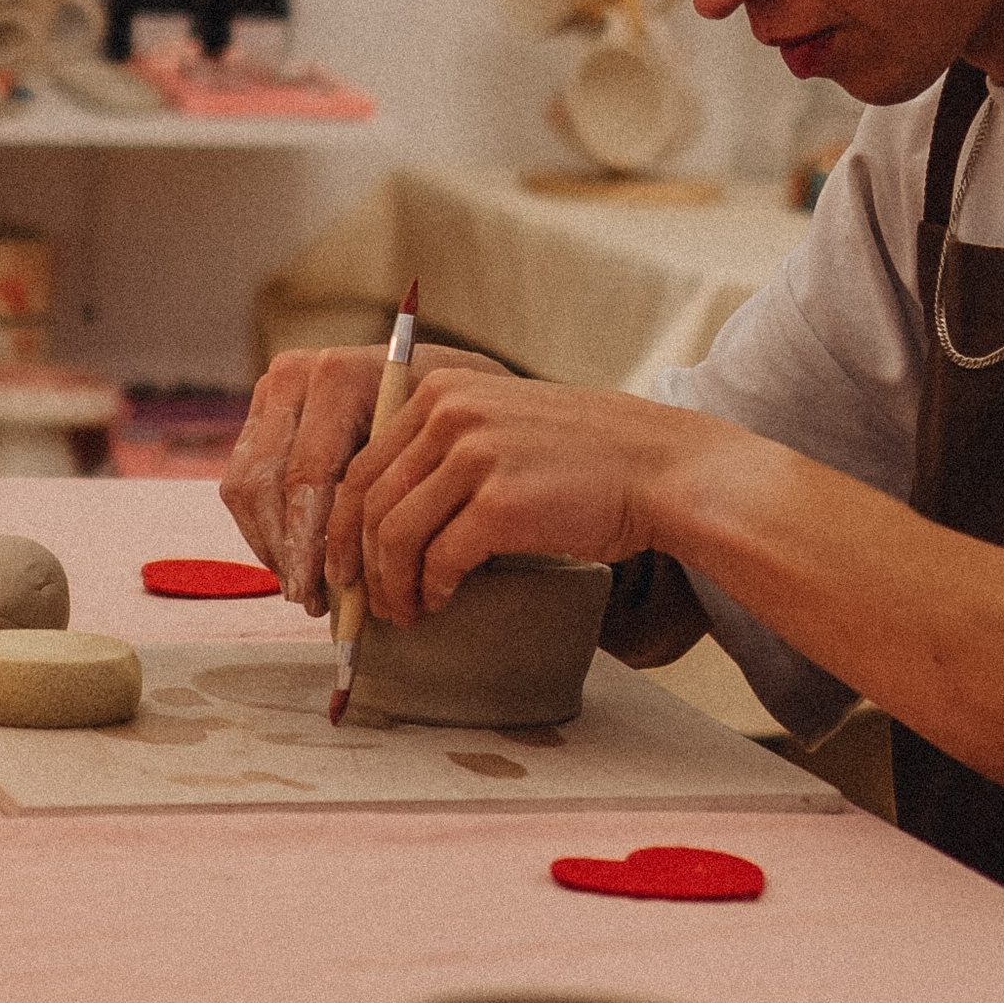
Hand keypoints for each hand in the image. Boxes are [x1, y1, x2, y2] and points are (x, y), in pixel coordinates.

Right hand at [219, 339, 474, 611]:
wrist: (430, 374)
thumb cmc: (445, 416)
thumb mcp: (435, 446)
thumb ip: (391, 494)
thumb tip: (354, 582)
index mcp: (339, 376)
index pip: (307, 475)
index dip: (310, 541)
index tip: (324, 589)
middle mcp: (294, 375)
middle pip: (266, 484)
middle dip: (287, 551)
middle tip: (311, 600)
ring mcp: (269, 394)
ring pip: (244, 488)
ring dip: (272, 546)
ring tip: (306, 591)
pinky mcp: (256, 416)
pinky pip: (242, 485)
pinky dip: (266, 529)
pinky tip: (296, 562)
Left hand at [327, 370, 720, 623]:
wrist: (660, 467)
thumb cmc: (587, 456)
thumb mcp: (503, 423)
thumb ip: (446, 447)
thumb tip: (384, 514)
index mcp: (442, 390)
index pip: (361, 464)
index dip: (343, 525)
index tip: (347, 564)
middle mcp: (451, 414)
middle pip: (367, 501)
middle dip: (357, 562)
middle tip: (366, 602)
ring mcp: (476, 456)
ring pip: (394, 535)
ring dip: (391, 586)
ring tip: (406, 612)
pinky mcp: (502, 502)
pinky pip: (439, 559)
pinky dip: (431, 590)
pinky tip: (441, 602)